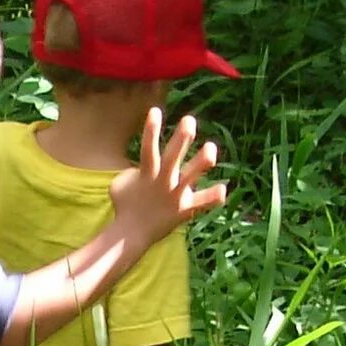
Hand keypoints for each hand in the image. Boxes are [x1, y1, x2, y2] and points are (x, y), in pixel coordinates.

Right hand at [107, 109, 225, 248]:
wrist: (130, 235)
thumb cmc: (125, 207)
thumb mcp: (120, 185)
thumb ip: (131, 172)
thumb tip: (137, 167)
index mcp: (147, 173)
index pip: (148, 148)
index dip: (150, 130)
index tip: (155, 110)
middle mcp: (163, 181)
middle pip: (171, 157)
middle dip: (180, 139)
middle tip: (189, 120)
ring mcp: (175, 195)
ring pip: (189, 177)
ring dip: (200, 162)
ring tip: (212, 149)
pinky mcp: (184, 210)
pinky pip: (201, 203)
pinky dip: (212, 197)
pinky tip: (224, 190)